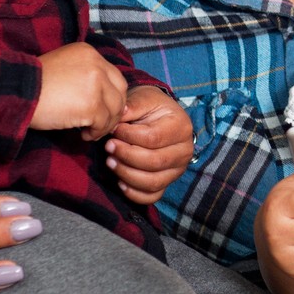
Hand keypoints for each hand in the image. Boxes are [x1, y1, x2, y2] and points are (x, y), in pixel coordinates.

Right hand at [33, 42, 127, 138]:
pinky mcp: (91, 104)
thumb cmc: (33, 84)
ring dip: (104, 124)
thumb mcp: (62, 66)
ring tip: (89, 131)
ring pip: (114, 110)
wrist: (15, 92)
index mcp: (88, 52)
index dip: (111, 95)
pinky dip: (95, 132)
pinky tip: (83, 135)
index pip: (113, 76)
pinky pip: (102, 123)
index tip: (103, 109)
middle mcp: (96, 64)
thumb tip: (104, 96)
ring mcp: (96, 84)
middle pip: (119, 91)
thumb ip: (83, 74)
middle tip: (101, 123)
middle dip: (113, 110)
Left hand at [106, 86, 193, 205]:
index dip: (128, 136)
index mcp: (181, 127)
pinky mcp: (167, 182)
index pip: (153, 138)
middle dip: (125, 156)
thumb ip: (132, 105)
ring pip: (152, 182)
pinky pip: (152, 196)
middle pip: (154, 162)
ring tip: (110, 161)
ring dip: (126, 174)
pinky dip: (134, 193)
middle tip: (108, 146)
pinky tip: (119, 181)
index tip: (113, 129)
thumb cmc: (150, 107)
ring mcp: (177, 169)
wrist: (158, 117)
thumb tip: (118, 116)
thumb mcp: (143, 97)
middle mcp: (184, 151)